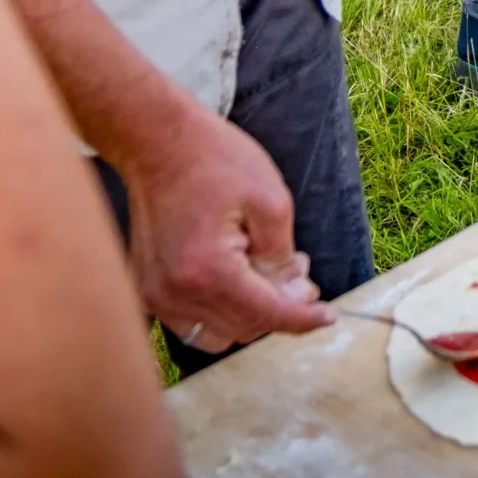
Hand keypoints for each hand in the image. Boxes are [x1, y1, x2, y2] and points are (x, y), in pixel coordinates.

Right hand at [122, 100, 332, 352]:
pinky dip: (219, 312)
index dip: (303, 318)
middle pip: (244, 329)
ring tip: (266, 273)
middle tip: (298, 273)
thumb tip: (294, 295)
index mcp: (209, 272)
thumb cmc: (215, 161)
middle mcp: (176, 294)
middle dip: (279, 307)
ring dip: (250, 315)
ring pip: (218, 334)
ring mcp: (156, 296)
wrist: (158, 142)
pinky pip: (191, 323)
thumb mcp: (270, 201)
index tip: (329, 317)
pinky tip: (237, 279)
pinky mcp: (147, 290)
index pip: (266, 314)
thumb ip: (283, 257)